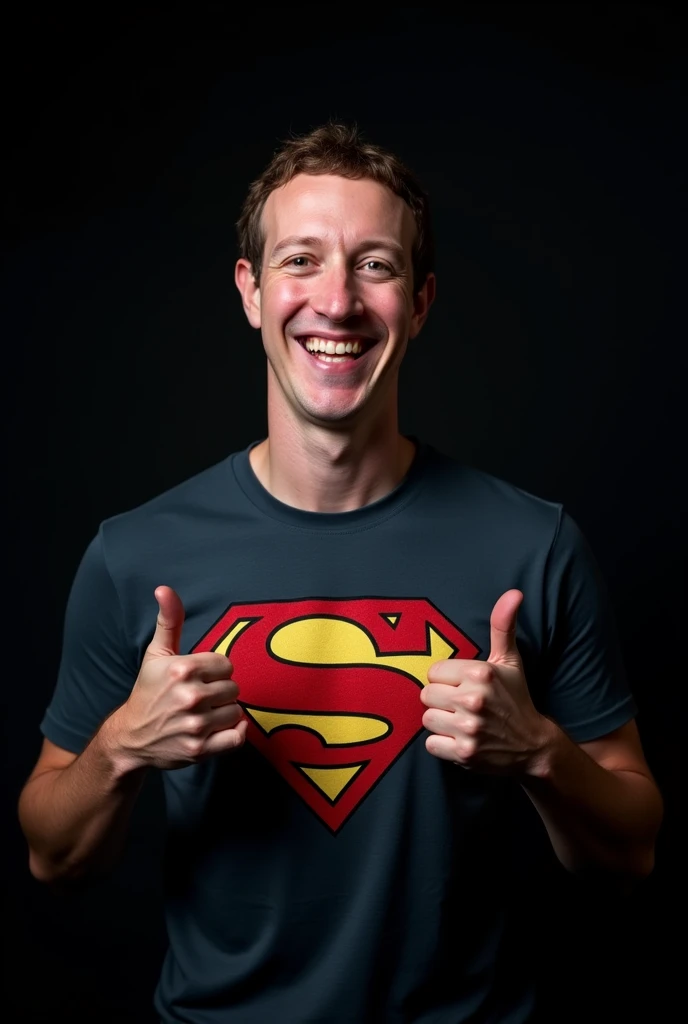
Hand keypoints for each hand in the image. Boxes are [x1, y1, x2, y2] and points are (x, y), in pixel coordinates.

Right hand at [109, 586, 247, 770]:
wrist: (130, 737)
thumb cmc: (148, 691)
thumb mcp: (156, 653)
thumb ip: (169, 619)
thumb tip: (164, 588)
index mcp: (182, 669)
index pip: (226, 665)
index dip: (215, 672)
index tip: (200, 678)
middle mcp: (189, 697)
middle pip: (234, 688)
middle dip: (220, 692)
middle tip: (201, 698)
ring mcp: (195, 725)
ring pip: (236, 712)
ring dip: (225, 714)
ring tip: (204, 714)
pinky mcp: (200, 750)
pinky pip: (237, 738)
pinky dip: (234, 734)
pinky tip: (219, 729)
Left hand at [420, 590, 549, 773]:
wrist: (533, 745)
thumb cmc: (516, 699)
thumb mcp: (511, 661)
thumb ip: (503, 625)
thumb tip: (514, 593)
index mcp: (480, 673)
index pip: (434, 671)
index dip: (447, 679)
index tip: (464, 686)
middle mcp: (473, 700)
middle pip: (426, 695)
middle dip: (441, 700)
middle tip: (461, 705)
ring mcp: (469, 729)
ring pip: (426, 719)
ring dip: (440, 723)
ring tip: (461, 722)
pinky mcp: (464, 754)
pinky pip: (430, 744)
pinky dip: (442, 745)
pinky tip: (460, 740)